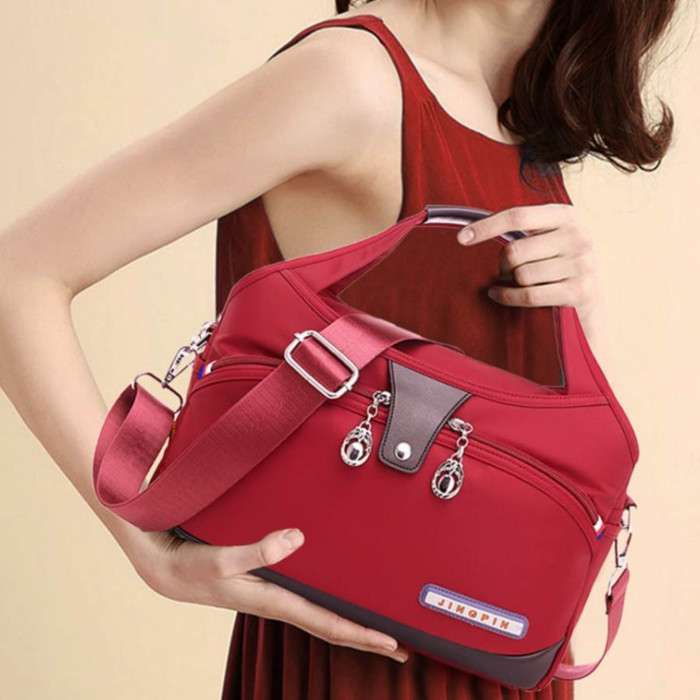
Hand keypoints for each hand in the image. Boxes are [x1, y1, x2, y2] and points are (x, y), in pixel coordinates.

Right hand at [118, 525, 408, 661]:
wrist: (160, 564)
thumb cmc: (188, 566)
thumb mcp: (221, 560)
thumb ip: (258, 552)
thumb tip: (298, 539)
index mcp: (274, 600)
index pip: (327, 624)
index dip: (362, 636)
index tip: (393, 643)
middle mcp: (278, 600)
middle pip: (330, 625)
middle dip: (365, 636)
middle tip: (400, 644)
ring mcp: (272, 591)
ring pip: (319, 612)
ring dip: (348, 620)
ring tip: (375, 623)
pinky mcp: (264, 579)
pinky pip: (305, 594)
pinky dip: (326, 600)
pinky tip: (331, 592)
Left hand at [457, 204, 599, 321]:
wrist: (596, 302)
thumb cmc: (562, 267)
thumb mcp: (551, 238)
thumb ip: (526, 231)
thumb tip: (471, 232)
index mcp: (567, 215)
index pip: (518, 216)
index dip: (487, 226)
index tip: (461, 238)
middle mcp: (578, 235)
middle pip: (514, 251)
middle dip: (502, 266)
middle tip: (504, 273)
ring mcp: (582, 263)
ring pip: (520, 275)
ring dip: (509, 284)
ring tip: (515, 284)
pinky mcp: (580, 291)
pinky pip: (528, 294)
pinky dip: (508, 297)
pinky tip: (499, 295)